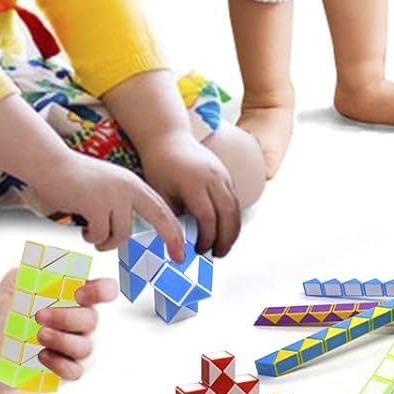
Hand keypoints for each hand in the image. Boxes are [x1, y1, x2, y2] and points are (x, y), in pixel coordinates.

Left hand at [0, 264, 114, 393]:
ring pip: (87, 347)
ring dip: (63, 340)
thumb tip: (60, 261)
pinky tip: (41, 357)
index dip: (101, 291)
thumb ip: (38, 268)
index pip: (104, 291)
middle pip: (93, 319)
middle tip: (38, 316)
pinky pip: (78, 371)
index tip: (79, 294)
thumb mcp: (14, 285)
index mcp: (70, 300)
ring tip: (37, 337)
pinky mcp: (65, 374)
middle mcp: (77, 324)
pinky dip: (62, 363)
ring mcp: (72, 350)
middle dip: (67, 317)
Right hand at [31, 149, 183, 259]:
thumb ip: (122, 205)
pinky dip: (91, 237)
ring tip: (92, 233)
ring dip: (106, 241)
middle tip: (179, 259)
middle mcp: (129, 187)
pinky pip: (100, 235)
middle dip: (172, 238)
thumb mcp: (108, 188)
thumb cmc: (76, 181)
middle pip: (160, 217)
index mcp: (134, 184)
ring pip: (122, 234)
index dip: (175, 229)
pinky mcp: (96, 204)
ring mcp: (113, 195)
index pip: (162, 208)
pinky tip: (82, 228)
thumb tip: (131, 233)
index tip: (182, 249)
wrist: (51, 164)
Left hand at [136, 129, 240, 257]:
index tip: (199, 251)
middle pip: (228, 214)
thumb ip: (172, 217)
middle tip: (218, 255)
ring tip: (223, 247)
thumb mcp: (160, 194)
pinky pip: (234, 199)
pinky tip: (224, 230)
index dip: (206, 238)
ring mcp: (222, 174)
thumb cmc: (159, 167)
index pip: (208, 218)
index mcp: (194, 183)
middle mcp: (213, 178)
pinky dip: (232, 217)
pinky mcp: (226, 173)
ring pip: (235, 207)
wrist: (168, 138)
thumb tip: (180, 244)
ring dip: (232, 230)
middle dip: (225, 239)